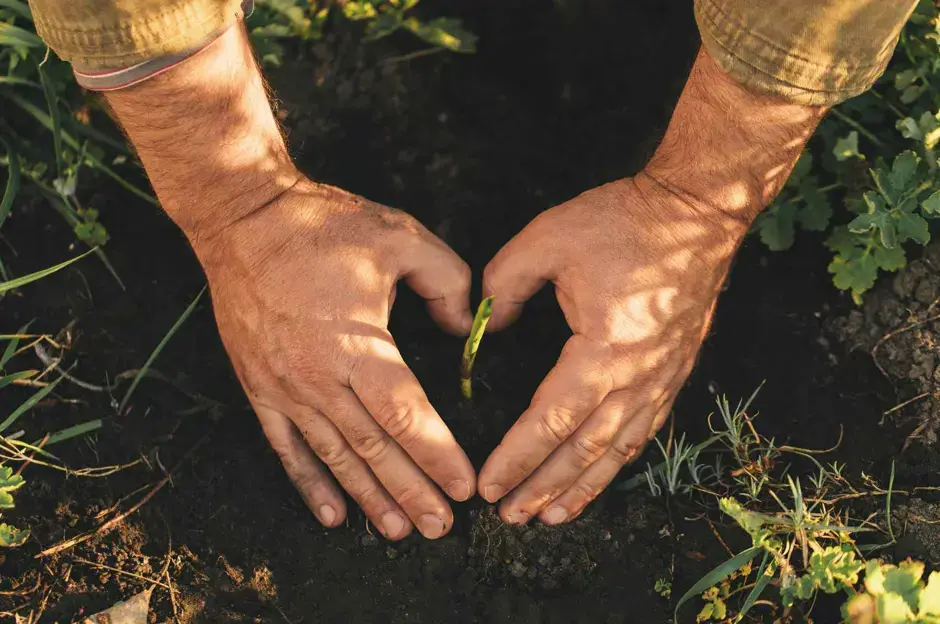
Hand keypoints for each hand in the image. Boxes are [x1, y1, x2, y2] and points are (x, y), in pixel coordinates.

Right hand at [193, 179, 475, 538]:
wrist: (242, 218)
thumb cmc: (322, 226)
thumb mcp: (400, 237)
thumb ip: (447, 282)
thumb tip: (464, 328)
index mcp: (355, 344)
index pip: (405, 416)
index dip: (438, 456)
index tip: (466, 487)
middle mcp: (318, 378)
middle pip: (374, 449)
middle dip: (412, 492)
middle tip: (442, 528)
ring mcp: (284, 388)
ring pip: (334, 457)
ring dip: (368, 498)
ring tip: (398, 532)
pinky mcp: (260, 388)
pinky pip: (286, 448)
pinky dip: (310, 485)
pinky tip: (332, 515)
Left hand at [476, 47, 824, 523]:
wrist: (697, 213)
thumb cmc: (624, 222)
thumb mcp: (548, 239)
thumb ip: (503, 284)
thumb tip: (484, 325)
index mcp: (602, 350)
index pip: (549, 421)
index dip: (516, 458)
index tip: (488, 486)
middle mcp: (637, 376)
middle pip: (583, 449)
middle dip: (543, 486)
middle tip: (510, 517)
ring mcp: (661, 378)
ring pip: (617, 450)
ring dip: (581, 487)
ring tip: (550, 516)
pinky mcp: (673, 373)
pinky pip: (643, 431)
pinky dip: (617, 461)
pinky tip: (599, 475)